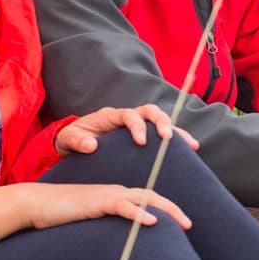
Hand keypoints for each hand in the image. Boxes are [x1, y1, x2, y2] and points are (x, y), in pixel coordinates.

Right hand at [0, 181, 192, 240]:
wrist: (36, 204)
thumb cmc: (60, 216)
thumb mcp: (89, 224)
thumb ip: (105, 229)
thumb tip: (118, 247)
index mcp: (116, 197)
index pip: (148, 200)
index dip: (167, 210)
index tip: (181, 225)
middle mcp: (115, 193)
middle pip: (152, 197)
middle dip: (174, 210)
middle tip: (191, 225)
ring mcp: (107, 196)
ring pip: (144, 198)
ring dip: (166, 210)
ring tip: (183, 223)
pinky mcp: (96, 202)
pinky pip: (122, 206)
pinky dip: (139, 213)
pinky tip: (151, 222)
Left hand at [57, 104, 197, 155]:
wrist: (77, 143)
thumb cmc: (73, 140)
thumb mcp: (68, 140)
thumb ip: (76, 140)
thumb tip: (91, 145)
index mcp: (110, 116)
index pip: (127, 114)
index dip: (136, 125)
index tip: (141, 141)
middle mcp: (127, 117)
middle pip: (149, 111)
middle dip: (161, 121)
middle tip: (168, 137)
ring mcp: (137, 125)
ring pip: (160, 120)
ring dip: (176, 130)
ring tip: (191, 144)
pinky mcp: (144, 135)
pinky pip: (162, 134)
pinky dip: (178, 139)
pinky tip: (191, 149)